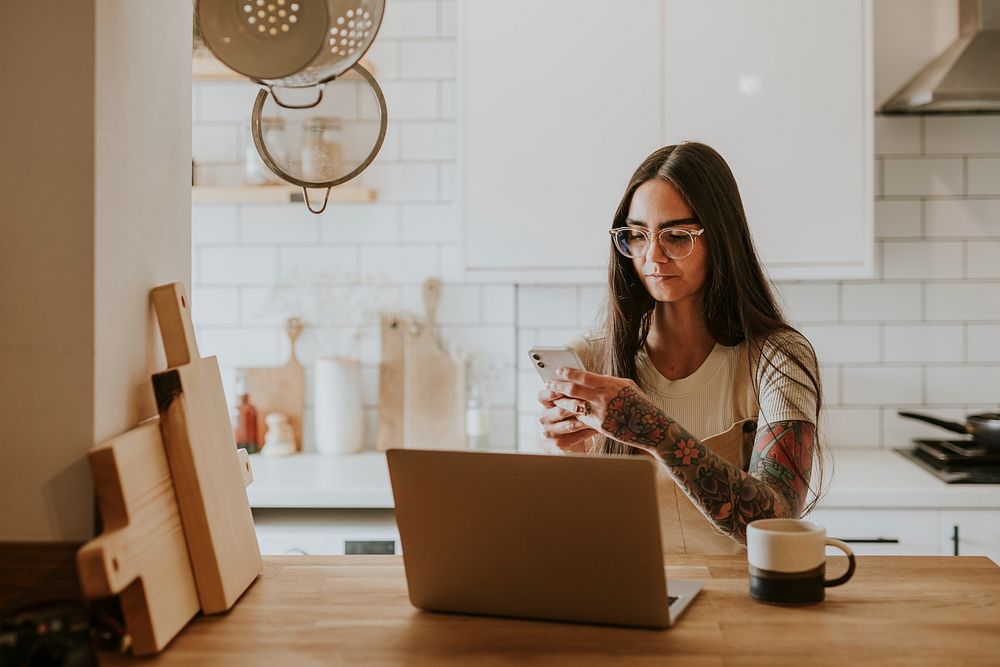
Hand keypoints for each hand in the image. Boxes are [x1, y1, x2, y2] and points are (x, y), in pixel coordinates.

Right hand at [537, 386, 596, 453]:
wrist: (573, 437)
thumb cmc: (573, 413)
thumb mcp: (569, 399)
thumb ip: (571, 390)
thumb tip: (580, 377)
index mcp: (544, 405)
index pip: (543, 396)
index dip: (554, 391)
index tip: (568, 385)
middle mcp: (544, 418)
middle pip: (559, 410)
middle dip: (575, 405)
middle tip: (588, 400)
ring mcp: (550, 432)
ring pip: (570, 424)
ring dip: (585, 419)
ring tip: (598, 414)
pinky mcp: (559, 443)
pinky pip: (576, 436)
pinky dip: (588, 431)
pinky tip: (598, 426)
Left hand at [545, 368, 663, 452]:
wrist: (651, 427)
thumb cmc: (641, 404)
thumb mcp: (627, 386)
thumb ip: (609, 381)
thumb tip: (593, 377)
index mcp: (611, 384)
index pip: (584, 376)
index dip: (569, 373)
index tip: (559, 371)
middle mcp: (604, 397)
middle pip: (574, 389)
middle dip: (558, 386)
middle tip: (549, 384)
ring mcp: (601, 412)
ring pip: (573, 405)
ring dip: (561, 401)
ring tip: (553, 398)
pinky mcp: (599, 426)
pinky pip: (581, 418)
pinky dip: (572, 414)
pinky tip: (565, 412)